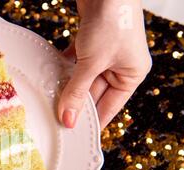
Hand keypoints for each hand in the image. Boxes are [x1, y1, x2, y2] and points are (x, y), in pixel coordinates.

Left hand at [58, 0, 151, 128]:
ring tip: (51, 101)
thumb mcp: (92, 63)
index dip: (91, 121)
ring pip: (83, 79)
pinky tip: (53, 76)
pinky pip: (76, 63)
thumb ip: (77, 91)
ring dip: (68, 86)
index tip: (74, 134)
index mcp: (131, 75)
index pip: (109, 107)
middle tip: (56, 119)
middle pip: (94, 94)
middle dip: (75, 104)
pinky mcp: (91, 42)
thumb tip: (68, 119)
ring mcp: (105, 54)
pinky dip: (65, 68)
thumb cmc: (111, 21)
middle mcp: (120, 66)